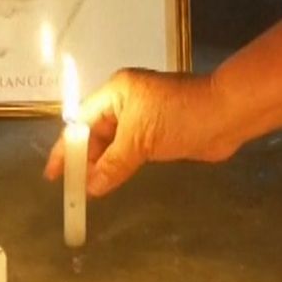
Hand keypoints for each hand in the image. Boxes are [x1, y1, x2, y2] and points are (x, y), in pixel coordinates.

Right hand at [43, 68, 241, 196]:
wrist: (227, 115)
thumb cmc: (180, 117)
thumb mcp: (140, 139)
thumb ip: (113, 164)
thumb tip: (91, 187)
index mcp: (117, 91)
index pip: (81, 120)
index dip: (66, 147)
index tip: (55, 173)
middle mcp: (126, 101)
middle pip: (95, 132)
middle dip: (84, 159)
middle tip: (71, 187)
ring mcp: (143, 117)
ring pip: (113, 143)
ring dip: (102, 165)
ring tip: (88, 189)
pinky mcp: (158, 133)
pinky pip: (130, 151)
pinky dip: (119, 165)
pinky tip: (110, 180)